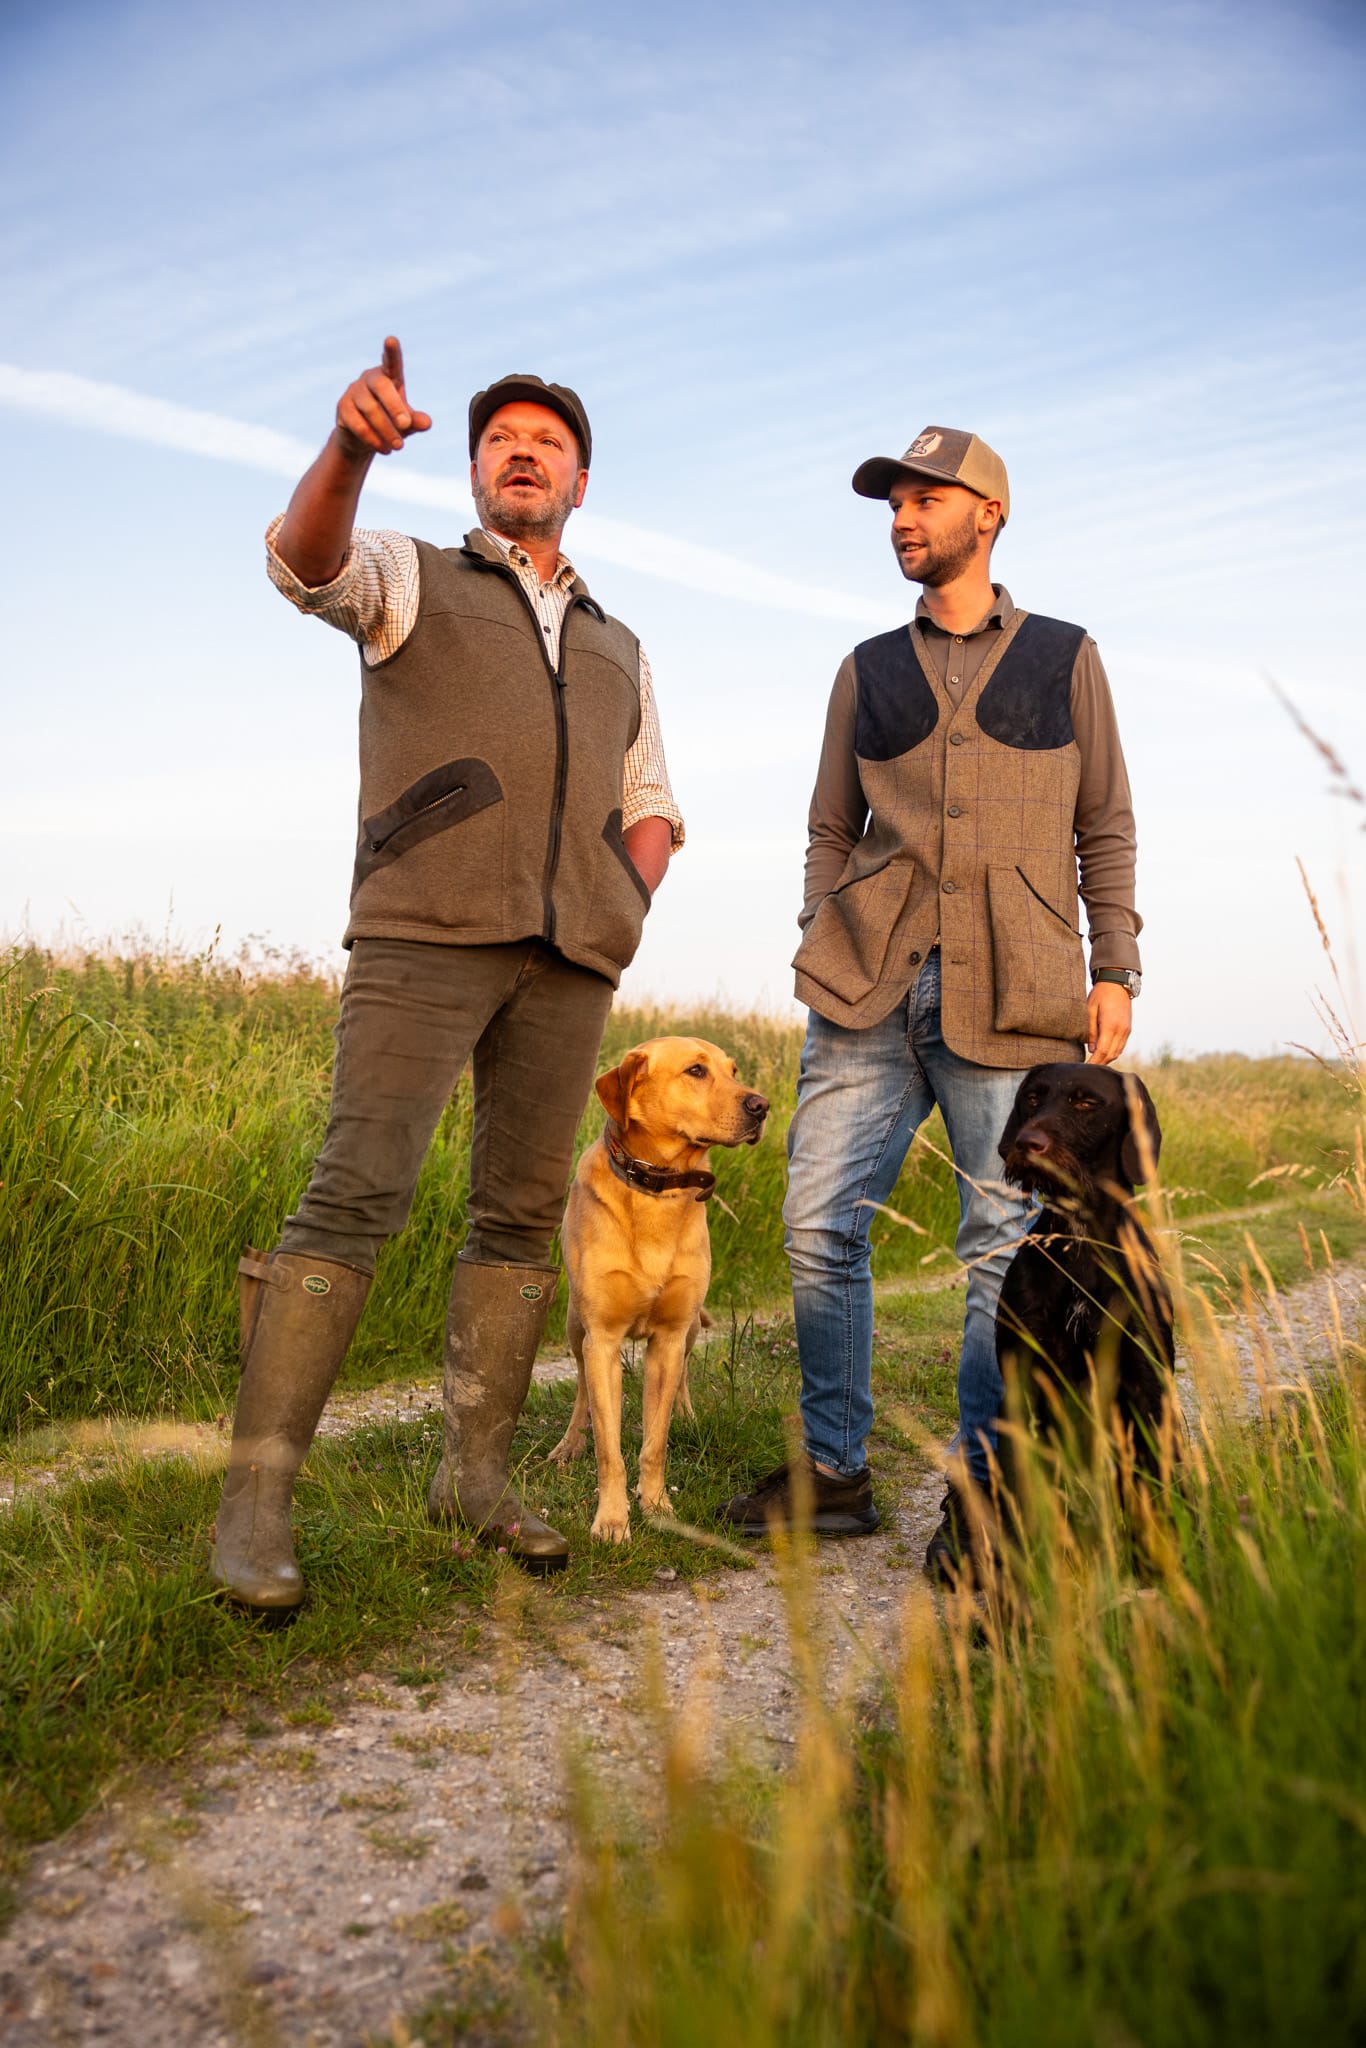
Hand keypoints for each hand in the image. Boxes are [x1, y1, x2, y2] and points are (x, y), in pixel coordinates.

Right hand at [334, 337, 431, 457]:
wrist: (363, 440)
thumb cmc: (390, 423)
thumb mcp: (406, 424)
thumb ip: (415, 421)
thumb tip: (427, 423)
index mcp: (388, 376)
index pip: (391, 362)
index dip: (391, 352)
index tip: (391, 340)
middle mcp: (369, 379)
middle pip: (380, 385)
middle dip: (394, 406)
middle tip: (406, 426)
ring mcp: (353, 392)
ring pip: (370, 409)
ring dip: (386, 430)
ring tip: (399, 447)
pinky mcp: (342, 409)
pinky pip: (358, 424)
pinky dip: (373, 439)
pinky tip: (385, 449)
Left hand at [1086, 980, 1131, 1065]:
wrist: (1118, 983)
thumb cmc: (1100, 994)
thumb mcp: (1090, 1010)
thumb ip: (1091, 1030)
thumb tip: (1092, 1049)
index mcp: (1110, 1025)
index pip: (1102, 1051)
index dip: (1094, 1063)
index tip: (1085, 1069)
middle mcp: (1121, 1030)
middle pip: (1110, 1055)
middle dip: (1099, 1064)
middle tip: (1087, 1070)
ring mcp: (1126, 1030)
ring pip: (1117, 1052)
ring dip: (1106, 1060)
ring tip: (1093, 1064)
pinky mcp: (1128, 1029)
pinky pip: (1120, 1046)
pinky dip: (1112, 1053)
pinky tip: (1103, 1055)